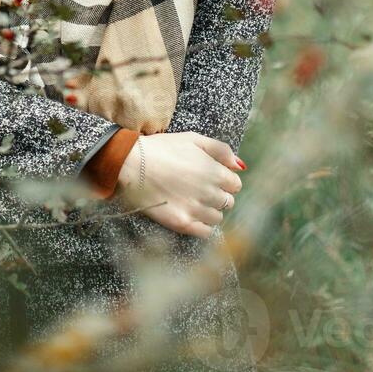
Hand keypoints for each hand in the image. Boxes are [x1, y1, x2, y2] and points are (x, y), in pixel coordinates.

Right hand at [114, 132, 243, 238]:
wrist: (132, 164)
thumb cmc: (162, 148)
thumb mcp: (193, 139)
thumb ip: (221, 150)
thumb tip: (240, 166)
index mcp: (215, 171)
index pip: (235, 185)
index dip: (224, 181)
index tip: (210, 179)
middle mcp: (210, 192)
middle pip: (228, 202)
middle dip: (218, 196)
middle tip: (199, 190)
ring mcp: (197, 209)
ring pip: (217, 218)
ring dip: (209, 212)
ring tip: (192, 202)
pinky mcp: (182, 223)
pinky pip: (205, 233)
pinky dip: (201, 226)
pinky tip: (190, 215)